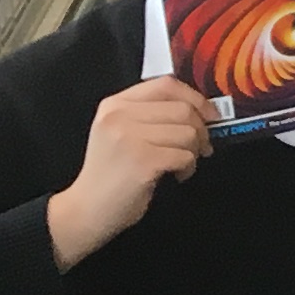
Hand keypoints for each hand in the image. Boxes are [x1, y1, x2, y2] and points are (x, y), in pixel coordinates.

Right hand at [49, 78, 209, 266]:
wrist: (85, 210)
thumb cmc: (111, 173)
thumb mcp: (121, 132)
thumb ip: (150, 114)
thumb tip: (200, 109)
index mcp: (115, 104)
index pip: (167, 84)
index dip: (196, 98)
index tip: (209, 115)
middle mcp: (119, 116)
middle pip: (183, 109)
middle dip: (201, 130)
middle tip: (201, 148)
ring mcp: (129, 137)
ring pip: (188, 132)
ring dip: (194, 151)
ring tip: (182, 164)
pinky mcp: (143, 161)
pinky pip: (185, 155)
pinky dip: (188, 167)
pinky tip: (177, 175)